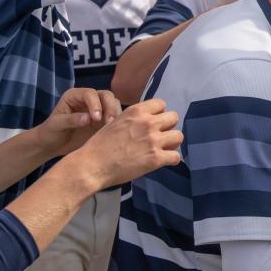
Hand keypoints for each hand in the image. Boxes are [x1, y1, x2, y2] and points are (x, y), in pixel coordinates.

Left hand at [34, 87, 121, 156]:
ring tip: (113, 127)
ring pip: (113, 104)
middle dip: (110, 107)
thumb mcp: (56, 125)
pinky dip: (117, 121)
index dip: (95, 104)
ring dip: (115, 114)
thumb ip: (71, 120)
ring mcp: (98, 108)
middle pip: (106, 96)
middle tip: (110, 122)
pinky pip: (115, 116)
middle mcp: (88, 99)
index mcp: (75, 96)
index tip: (96, 118)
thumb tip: (88, 118)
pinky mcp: (103, 120)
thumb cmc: (50, 132)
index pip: (90, 93)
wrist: (52, 145)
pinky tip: (115, 130)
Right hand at [66, 98, 182, 188]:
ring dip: (172, 143)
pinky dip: (171, 160)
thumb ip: (134, 119)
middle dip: (167, 127)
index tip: (153, 123)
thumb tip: (148, 119)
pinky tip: (164, 161)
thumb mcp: (116, 122)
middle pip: (173, 117)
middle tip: (159, 136)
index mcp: (137, 111)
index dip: (158, 114)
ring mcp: (153, 140)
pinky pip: (176, 156)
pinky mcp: (156, 158)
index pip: (161, 104)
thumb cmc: (99, 146)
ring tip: (163, 149)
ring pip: (178, 136)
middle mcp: (148, 122)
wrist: (91, 166)